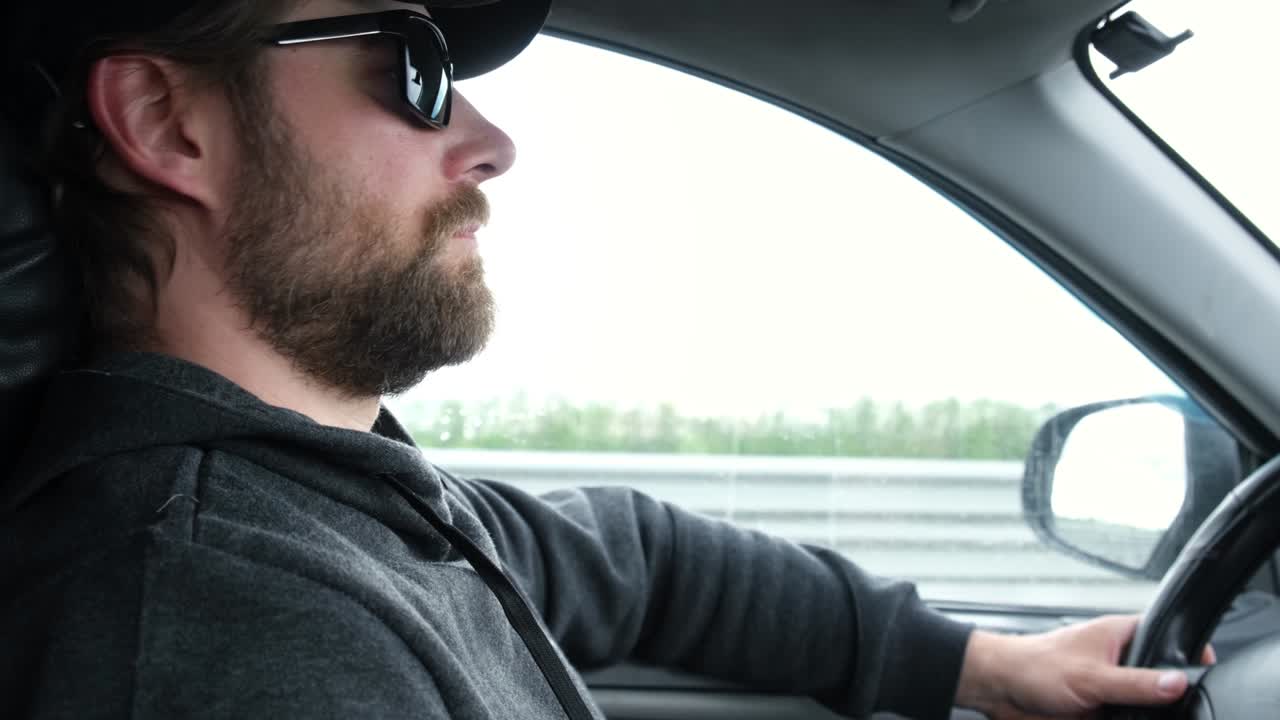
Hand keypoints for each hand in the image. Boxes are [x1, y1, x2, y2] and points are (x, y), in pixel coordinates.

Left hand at [955, 615, 1215, 719]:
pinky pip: (1128, 719)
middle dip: (1169, 694)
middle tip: (1176, 707)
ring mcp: (1111, 687)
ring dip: (1148, 713)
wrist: (998, 689)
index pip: (1167, 636)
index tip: (1207, 671)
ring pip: (1146, 704)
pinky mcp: (1101, 711)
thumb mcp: (1091, 676)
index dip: (1189, 652)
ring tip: (1132, 714)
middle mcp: (1118, 660)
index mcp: (1119, 636)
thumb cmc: (1033, 665)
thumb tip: (1177, 683)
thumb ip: (1136, 683)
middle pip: (1160, 677)